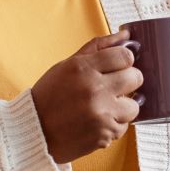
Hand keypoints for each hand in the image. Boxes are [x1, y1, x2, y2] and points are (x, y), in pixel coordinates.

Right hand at [31, 30, 143, 163]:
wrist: (34, 132)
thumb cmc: (49, 96)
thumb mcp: (66, 65)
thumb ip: (98, 48)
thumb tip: (126, 34)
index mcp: (83, 68)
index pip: (125, 56)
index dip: (124, 60)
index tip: (118, 65)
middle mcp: (95, 90)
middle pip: (135, 78)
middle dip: (128, 80)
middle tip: (114, 85)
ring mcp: (101, 115)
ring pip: (134, 105)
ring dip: (123, 105)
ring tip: (105, 106)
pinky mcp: (104, 135)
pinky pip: (124, 126)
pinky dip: (114, 124)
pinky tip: (98, 121)